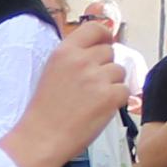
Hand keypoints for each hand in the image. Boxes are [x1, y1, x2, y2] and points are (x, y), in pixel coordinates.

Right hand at [0, 19, 131, 166]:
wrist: (41, 138)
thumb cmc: (44, 109)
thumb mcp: (52, 71)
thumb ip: (74, 57)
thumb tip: (102, 48)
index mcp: (64, 51)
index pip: (95, 28)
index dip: (105, 36)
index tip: (106, 43)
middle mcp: (81, 60)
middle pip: (109, 52)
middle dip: (105, 67)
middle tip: (90, 86)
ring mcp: (97, 78)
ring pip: (119, 72)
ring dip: (112, 84)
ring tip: (92, 100)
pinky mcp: (109, 96)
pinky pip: (124, 91)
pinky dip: (117, 101)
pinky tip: (99, 110)